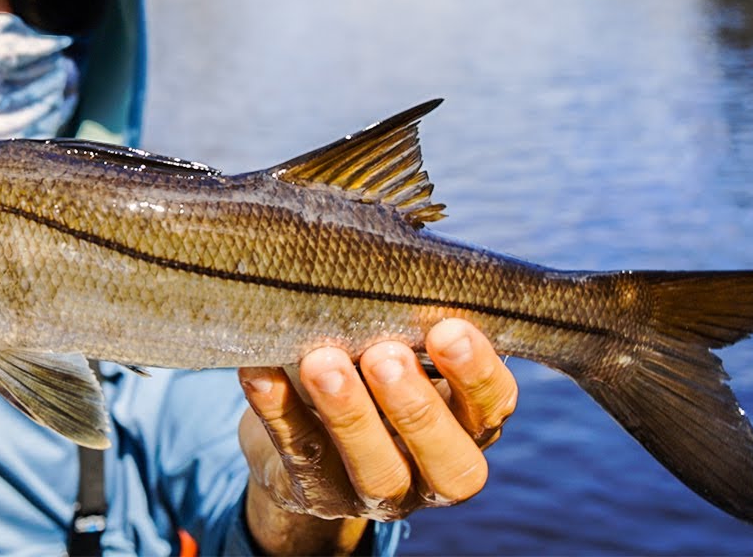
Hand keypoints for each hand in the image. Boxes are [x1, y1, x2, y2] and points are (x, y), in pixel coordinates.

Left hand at [237, 318, 516, 554]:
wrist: (305, 439)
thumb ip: (405, 321)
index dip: (476, 373)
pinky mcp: (318, 496)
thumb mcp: (399, 349)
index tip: (448, 327)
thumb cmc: (366, 372)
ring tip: (322, 363)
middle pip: (449, 460)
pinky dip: (277, 411)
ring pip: (377, 472)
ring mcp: (377, 494)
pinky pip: (300, 456)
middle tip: (384, 355)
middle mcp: (434, 472)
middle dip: (416, 406)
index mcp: (467, 426)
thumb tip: (389, 257)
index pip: (493, 407)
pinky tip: (260, 370)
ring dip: (350, 415)